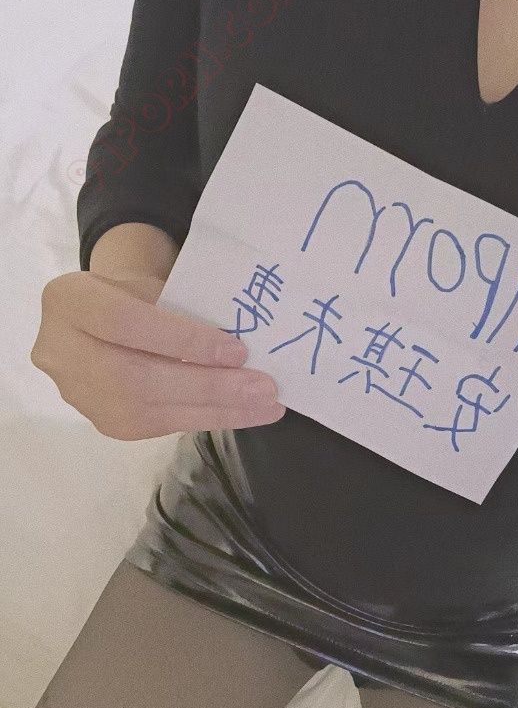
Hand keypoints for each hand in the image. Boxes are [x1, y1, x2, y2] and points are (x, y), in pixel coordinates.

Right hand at [30, 270, 285, 439]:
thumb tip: (241, 339)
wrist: (98, 316)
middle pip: (137, 378)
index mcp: (69, 301)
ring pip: (151, 411)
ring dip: (217, 410)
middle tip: (263, 388)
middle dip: (207, 386)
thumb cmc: (133, 292)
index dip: (183, 340)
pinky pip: (160, 425)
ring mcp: (79, 394)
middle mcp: (62, 352)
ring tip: (265, 405)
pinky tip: (243, 413)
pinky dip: (207, 417)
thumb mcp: (148, 282)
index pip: (126, 323)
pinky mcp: (105, 423)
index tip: (238, 350)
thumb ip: (180, 306)